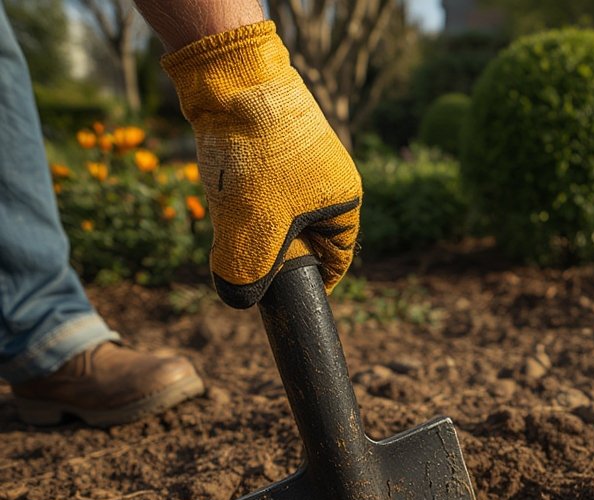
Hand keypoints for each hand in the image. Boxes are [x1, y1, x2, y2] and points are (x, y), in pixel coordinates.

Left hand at [162, 22, 360, 307]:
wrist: (230, 80)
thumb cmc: (255, 157)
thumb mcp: (251, 230)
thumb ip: (247, 275)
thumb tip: (238, 300)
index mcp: (343, 201)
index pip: (336, 259)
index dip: (312, 283)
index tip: (284, 298)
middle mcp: (330, 178)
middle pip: (304, 237)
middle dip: (274, 252)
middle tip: (245, 258)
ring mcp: (302, 157)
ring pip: (279, 212)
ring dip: (255, 223)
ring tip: (230, 219)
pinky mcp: (274, 141)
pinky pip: (262, 185)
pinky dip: (244, 195)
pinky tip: (224, 191)